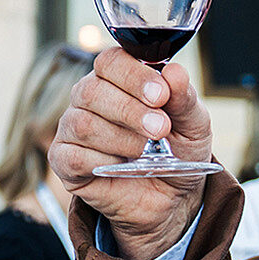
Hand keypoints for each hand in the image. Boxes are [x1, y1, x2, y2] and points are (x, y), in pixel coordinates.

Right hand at [49, 48, 213, 259]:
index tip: (161, 95)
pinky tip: (120, 166)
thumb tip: (174, 72)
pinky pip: (72, 156)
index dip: (133, 75)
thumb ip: (185, 100)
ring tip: (145, 153)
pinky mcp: (64, 160)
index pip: (111, 61)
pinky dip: (101, 161)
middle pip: (92, 90)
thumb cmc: (177, 153)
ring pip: (82, 123)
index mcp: (119, 79)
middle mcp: (90, 97)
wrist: (169, 198)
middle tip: (160, 129)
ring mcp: (73, 128)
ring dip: (119, 139)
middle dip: (129, 110)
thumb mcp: (194, 127)